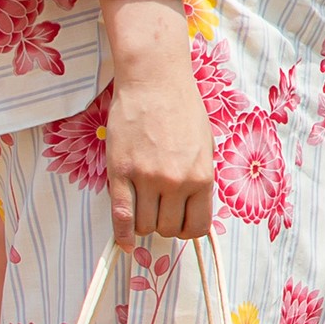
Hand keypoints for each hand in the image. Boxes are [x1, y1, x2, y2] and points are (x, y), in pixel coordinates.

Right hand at [100, 0, 215, 246]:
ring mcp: (147, 178)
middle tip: (160, 212)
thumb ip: (199, 179)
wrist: (154, 81)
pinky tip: (122, 242)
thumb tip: (193, 209)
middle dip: (164, 225)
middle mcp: (176, 182)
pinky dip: (121, 234)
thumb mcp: (205, 146)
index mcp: (202, 176)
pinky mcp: (120, 172)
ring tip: (143, 209)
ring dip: (144, 224)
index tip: (181, 225)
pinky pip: (120, 215)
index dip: (188, 231)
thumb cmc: (183, 109)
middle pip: (168, 228)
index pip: (197, 226)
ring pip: (144, 225)